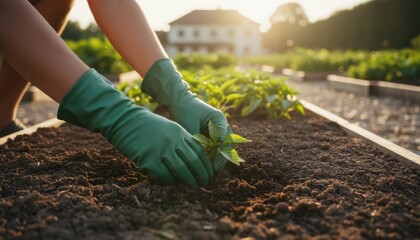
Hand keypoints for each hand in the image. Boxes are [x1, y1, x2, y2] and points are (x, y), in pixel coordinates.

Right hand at [58, 69, 212, 185]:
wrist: (124, 120)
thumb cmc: (147, 125)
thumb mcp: (169, 127)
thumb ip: (181, 140)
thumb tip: (192, 159)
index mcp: (180, 132)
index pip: (199, 151)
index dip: (206, 165)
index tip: (209, 174)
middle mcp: (173, 141)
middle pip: (193, 162)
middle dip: (201, 175)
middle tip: (204, 183)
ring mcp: (161, 150)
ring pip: (181, 170)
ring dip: (189, 180)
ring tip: (193, 185)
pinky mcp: (148, 159)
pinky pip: (164, 175)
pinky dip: (170, 181)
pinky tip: (171, 182)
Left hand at [142, 58, 231, 171]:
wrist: (180, 102)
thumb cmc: (184, 111)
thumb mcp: (189, 126)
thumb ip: (197, 141)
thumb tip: (200, 158)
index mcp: (219, 119)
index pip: (223, 140)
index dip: (220, 154)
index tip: (214, 166)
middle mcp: (223, 125)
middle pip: (227, 145)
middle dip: (221, 159)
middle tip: (214, 172)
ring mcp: (220, 130)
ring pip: (224, 148)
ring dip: (218, 160)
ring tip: (211, 172)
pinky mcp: (214, 135)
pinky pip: (217, 148)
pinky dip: (213, 157)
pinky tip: (207, 166)